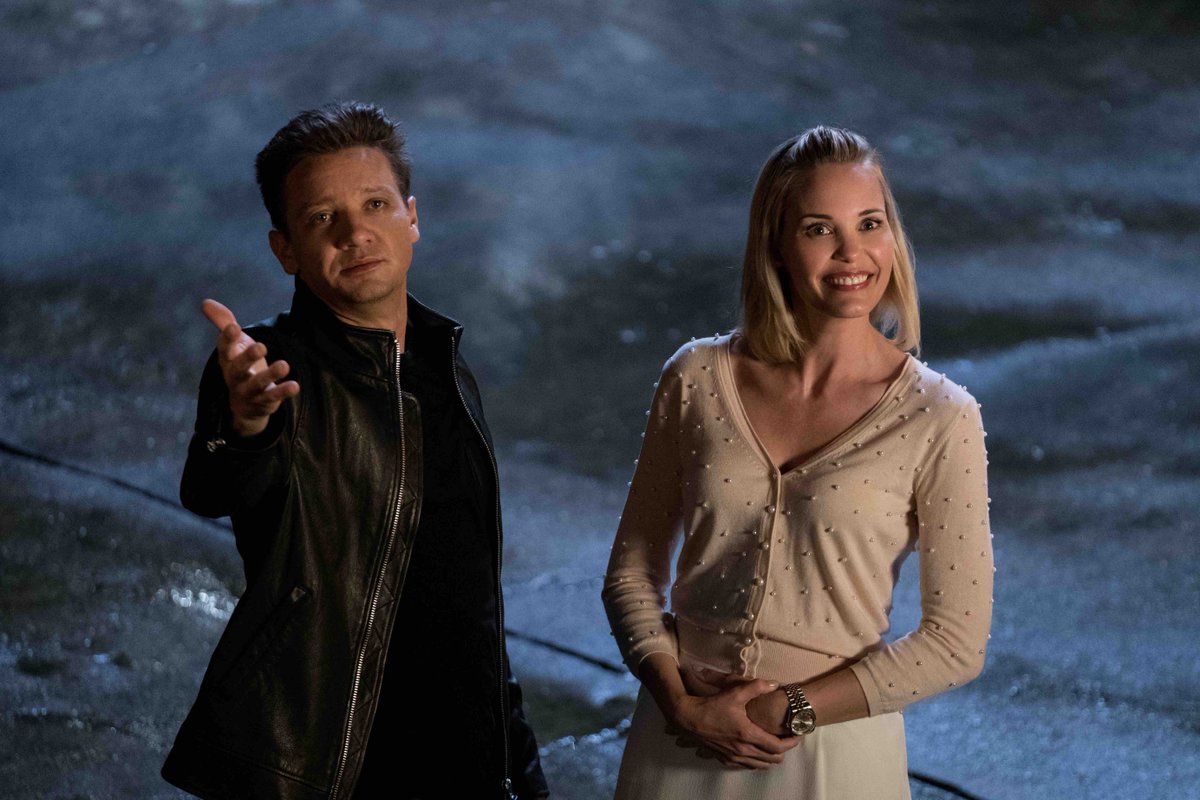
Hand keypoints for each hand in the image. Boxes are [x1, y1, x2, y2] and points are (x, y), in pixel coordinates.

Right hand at [202, 299, 299, 436]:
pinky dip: (283, 392)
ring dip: (270, 375)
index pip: (224, 348)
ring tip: (284, 365)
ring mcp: (248, 391)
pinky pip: (272, 397)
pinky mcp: (264, 401)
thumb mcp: (233, 344)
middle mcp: (234, 376)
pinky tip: (295, 385)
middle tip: (261, 346)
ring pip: (257, 384)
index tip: (234, 327)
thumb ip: (223, 322)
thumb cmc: (240, 364)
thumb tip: (206, 302)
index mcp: (227, 360)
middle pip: (238, 368)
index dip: (227, 338)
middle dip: (248, 357)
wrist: (243, 405)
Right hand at [668, 675, 798, 769]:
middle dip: (784, 751)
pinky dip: (756, 760)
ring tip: (774, 744)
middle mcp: (743, 751)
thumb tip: (775, 683)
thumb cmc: (711, 705)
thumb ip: (756, 687)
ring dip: (770, 757)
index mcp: (748, 735)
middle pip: (773, 759)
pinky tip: (755, 750)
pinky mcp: (725, 759)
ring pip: (761, 765)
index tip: (798, 735)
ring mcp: (734, 758)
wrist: (687, 718)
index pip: (778, 747)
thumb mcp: (734, 693)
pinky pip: (747, 766)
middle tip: (787, 738)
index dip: (792, 742)